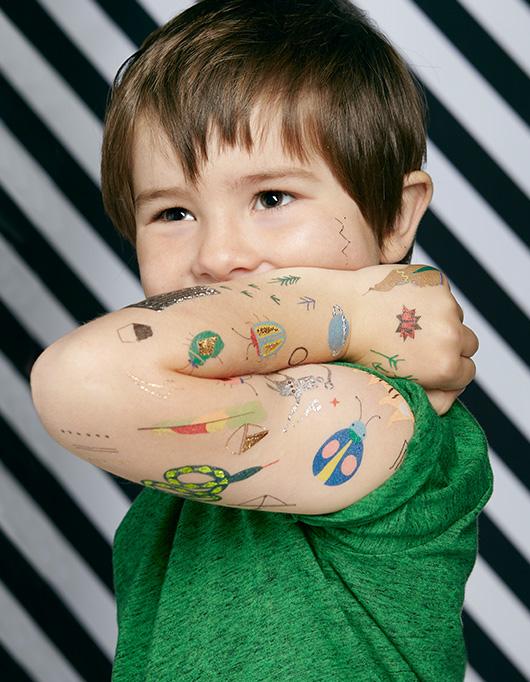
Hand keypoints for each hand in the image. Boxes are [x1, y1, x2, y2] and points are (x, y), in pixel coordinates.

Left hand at [347, 264, 477, 413]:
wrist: (340, 314)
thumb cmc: (362, 353)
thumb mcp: (398, 386)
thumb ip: (431, 397)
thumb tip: (452, 395)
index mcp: (446, 366)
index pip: (467, 372)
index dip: (448, 370)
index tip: (431, 366)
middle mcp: (452, 335)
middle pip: (468, 343)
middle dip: (450, 345)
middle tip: (419, 344)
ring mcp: (446, 304)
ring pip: (454, 316)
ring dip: (439, 320)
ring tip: (402, 322)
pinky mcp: (436, 280)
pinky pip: (441, 293)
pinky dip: (428, 297)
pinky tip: (400, 303)